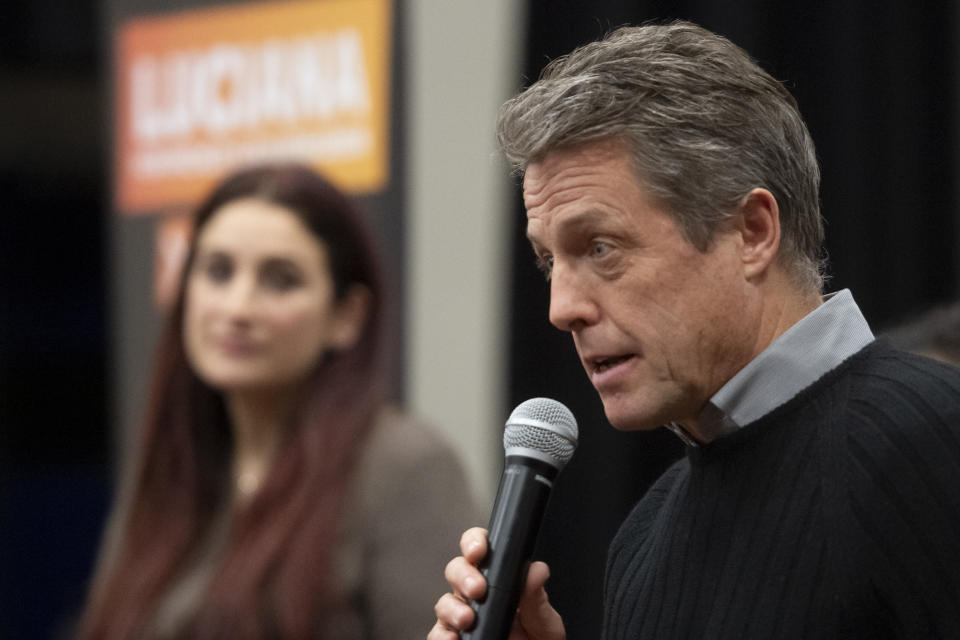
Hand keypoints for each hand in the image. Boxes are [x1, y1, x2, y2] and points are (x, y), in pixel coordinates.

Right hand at [428, 527, 564, 639]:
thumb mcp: (544, 619)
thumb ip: (537, 596)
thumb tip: (537, 570)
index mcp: (500, 578)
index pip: (480, 549)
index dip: (474, 542)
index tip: (478, 551)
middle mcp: (477, 594)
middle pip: (456, 570)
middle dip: (463, 576)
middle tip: (477, 589)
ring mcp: (464, 617)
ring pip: (445, 602)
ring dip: (452, 608)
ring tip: (467, 619)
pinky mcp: (457, 639)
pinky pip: (438, 633)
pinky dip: (441, 634)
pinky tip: (453, 637)